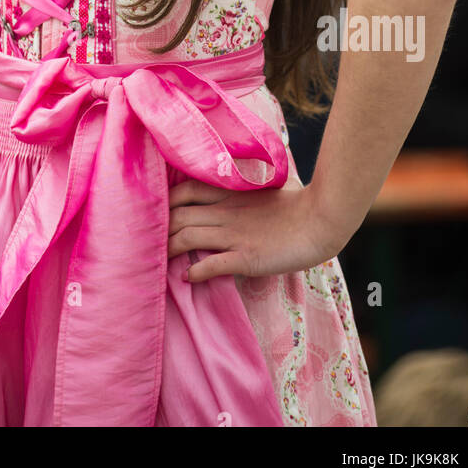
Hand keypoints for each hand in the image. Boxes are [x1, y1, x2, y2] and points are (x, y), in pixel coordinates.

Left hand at [168, 179, 343, 282]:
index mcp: (229, 194)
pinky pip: (213, 264)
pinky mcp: (246, 257)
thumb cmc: (294, 204)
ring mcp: (235, 235)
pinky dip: (195, 271)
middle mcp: (226, 213)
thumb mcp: (260, 189)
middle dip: (159, 228)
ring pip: (188, 237)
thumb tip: (224, 193)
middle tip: (147, 242)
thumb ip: (238, 191)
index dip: (165, 202)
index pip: (185, 191)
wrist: (320, 218)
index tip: (156, 214)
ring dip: (169, 250)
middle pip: (179, 215)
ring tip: (157, 262)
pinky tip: (186, 278)